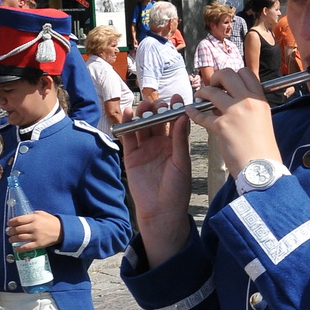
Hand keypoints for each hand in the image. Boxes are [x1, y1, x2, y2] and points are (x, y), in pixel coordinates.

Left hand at [6, 211, 61, 251]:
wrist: (62, 231)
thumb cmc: (51, 221)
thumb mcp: (42, 214)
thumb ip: (32, 214)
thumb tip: (22, 217)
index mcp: (34, 218)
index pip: (19, 220)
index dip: (11, 222)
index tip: (8, 224)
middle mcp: (34, 227)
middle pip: (18, 229)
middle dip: (11, 231)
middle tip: (8, 232)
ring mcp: (36, 236)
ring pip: (20, 238)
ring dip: (13, 239)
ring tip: (10, 239)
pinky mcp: (38, 244)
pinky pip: (26, 247)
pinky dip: (20, 249)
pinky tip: (16, 249)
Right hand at [118, 97, 193, 266]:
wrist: (161, 211)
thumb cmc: (177, 189)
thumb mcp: (182, 162)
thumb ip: (180, 139)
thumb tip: (183, 116)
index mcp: (175, 144)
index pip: (174, 121)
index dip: (174, 109)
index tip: (176, 97)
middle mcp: (160, 144)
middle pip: (156, 120)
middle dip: (156, 109)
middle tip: (158, 103)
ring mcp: (145, 149)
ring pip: (142, 126)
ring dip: (142, 114)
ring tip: (143, 106)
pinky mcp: (131, 156)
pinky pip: (128, 138)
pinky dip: (127, 125)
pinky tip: (128, 114)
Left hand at [190, 67, 279, 176]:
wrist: (261, 168)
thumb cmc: (262, 150)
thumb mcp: (262, 120)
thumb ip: (248, 108)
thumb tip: (228, 101)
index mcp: (259, 100)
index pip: (245, 73)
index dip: (232, 75)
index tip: (226, 84)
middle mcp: (248, 102)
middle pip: (227, 74)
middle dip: (215, 78)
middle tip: (212, 88)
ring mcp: (234, 112)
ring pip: (211, 91)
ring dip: (202, 93)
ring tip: (199, 98)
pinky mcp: (222, 125)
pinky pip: (201, 114)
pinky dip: (193, 113)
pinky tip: (190, 112)